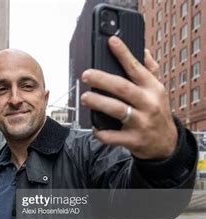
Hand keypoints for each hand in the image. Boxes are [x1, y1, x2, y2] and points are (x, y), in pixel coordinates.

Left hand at [81, 36, 177, 159]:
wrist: (166, 143)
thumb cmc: (157, 113)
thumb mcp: (158, 91)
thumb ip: (150, 71)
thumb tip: (143, 50)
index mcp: (153, 89)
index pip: (136, 68)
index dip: (123, 54)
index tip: (111, 41)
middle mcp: (148, 104)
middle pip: (123, 88)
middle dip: (102, 80)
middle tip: (86, 75)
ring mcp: (141, 123)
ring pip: (117, 110)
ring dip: (98, 102)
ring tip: (85, 97)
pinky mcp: (133, 140)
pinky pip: (112, 136)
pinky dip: (101, 132)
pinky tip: (95, 127)